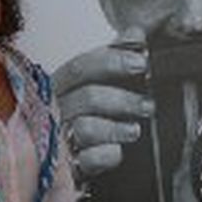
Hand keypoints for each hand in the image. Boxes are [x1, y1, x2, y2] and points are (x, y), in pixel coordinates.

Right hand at [53, 29, 151, 177]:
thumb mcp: (90, 83)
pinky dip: (105, 155)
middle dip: (123, 99)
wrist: (60, 162)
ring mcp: (56, 139)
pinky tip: (117, 152)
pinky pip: (86, 160)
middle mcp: (54, 110)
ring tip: (135, 130)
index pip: (82, 67)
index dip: (113, 61)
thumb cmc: (74, 117)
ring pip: (86, 128)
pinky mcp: (65, 168)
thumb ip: (111, 57)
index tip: (141, 62)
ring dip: (116, 127)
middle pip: (87, 97)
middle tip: (147, 105)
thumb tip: (135, 33)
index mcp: (58, 85)